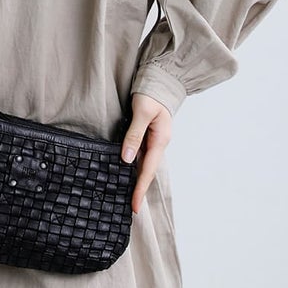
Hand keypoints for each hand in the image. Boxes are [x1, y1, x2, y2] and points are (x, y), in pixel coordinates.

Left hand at [120, 93, 171, 213]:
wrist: (160, 80)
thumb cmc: (151, 94)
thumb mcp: (142, 113)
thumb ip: (134, 135)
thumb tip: (126, 159)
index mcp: (160, 140)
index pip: (148, 170)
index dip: (140, 189)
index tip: (134, 206)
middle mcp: (158, 143)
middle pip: (147, 171)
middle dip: (139, 189)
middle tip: (130, 207)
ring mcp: (154, 140)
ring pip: (144, 164)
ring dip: (136, 179)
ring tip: (127, 194)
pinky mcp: (148, 135)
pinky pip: (141, 155)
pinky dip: (134, 166)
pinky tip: (127, 171)